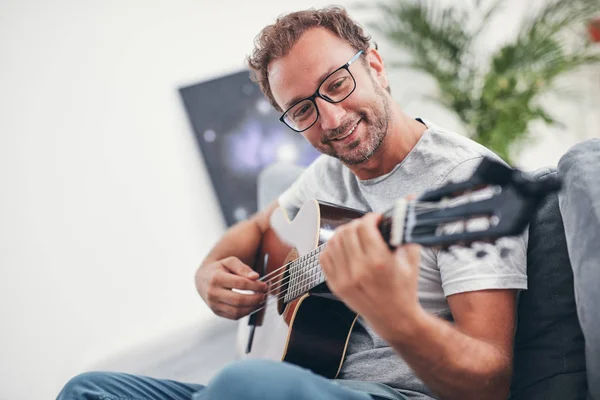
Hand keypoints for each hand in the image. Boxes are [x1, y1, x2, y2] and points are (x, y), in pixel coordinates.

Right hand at [195, 257, 267, 319]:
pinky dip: (245, 313)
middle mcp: (213, 293)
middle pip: (239, 300)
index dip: (255, 286)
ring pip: (237, 311)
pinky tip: (251, 306)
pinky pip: (233, 316)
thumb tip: (255, 277)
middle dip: (255, 298)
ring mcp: (213, 304)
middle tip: (264, 295)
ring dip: (252, 307)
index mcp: (216, 278)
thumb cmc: (219, 268)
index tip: (265, 286)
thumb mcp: (230, 262)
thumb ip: (243, 268)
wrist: (202, 279)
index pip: (240, 284)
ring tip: (259, 300)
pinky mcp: (216, 312)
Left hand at [318, 213, 422, 333]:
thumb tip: (410, 200)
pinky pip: (324, 257)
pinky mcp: (335, 285)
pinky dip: (332, 248)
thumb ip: (406, 229)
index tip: (377, 219)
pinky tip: (344, 248)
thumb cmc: (405, 287)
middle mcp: (358, 270)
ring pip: (333, 242)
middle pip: (347, 231)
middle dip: (358, 224)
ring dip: (344, 234)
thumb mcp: (411, 257)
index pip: (364, 226)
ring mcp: (344, 279)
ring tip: (355, 236)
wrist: (394, 318)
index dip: (371, 218)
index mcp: (378, 262)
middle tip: (367, 227)